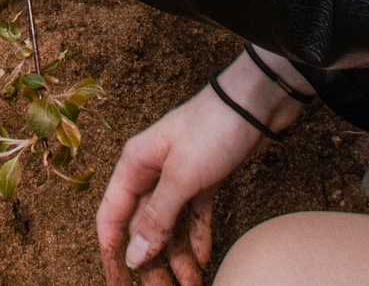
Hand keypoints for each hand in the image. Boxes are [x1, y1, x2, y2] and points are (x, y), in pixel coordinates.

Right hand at [97, 61, 293, 285]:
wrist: (257, 101)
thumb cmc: (213, 128)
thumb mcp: (181, 177)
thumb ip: (156, 218)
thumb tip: (133, 255)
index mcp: (134, 166)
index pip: (111, 218)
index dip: (112, 254)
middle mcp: (151, 171)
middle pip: (142, 227)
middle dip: (150, 262)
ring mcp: (178, 175)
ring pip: (169, 225)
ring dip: (176, 256)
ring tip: (191, 284)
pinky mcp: (204, 177)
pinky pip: (193, 215)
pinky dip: (197, 237)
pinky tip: (203, 258)